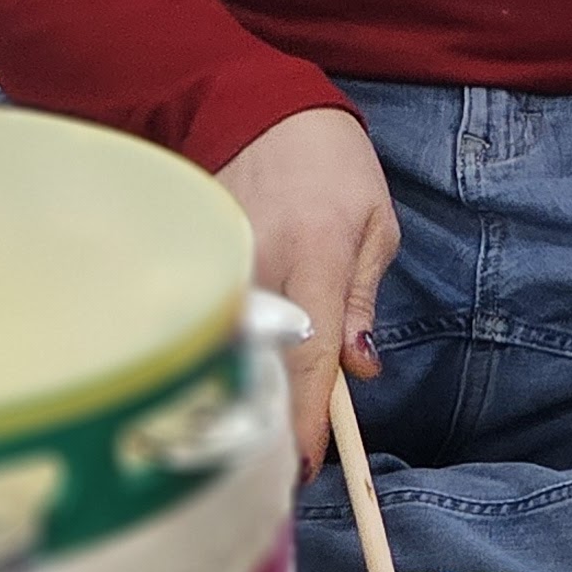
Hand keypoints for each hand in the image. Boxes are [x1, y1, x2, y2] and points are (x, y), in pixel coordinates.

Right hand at [217, 107, 397, 477]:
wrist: (261, 107)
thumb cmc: (333, 166)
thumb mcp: (376, 226)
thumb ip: (365, 300)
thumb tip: (359, 369)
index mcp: (319, 253)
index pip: (312, 353)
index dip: (305, 417)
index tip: (304, 465)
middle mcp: (264, 260)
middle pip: (263, 359)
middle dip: (272, 416)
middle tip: (279, 462)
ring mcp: (221, 258)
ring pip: (231, 342)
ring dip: (246, 385)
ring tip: (255, 420)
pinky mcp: (195, 254)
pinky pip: (212, 314)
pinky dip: (222, 346)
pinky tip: (228, 365)